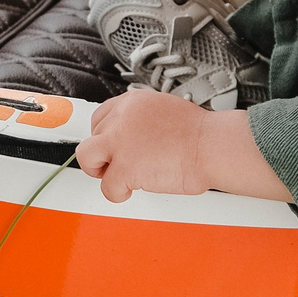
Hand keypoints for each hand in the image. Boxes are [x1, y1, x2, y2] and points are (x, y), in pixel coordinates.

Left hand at [75, 89, 215, 201]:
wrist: (211, 146)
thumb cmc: (200, 135)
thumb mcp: (164, 110)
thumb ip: (142, 120)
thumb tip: (135, 135)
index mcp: (131, 102)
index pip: (100, 117)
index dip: (105, 136)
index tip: (113, 147)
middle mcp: (121, 119)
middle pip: (92, 137)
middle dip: (105, 154)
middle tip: (120, 165)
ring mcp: (120, 143)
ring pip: (86, 157)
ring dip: (100, 171)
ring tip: (118, 177)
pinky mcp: (124, 167)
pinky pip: (107, 187)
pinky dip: (118, 193)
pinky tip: (133, 190)